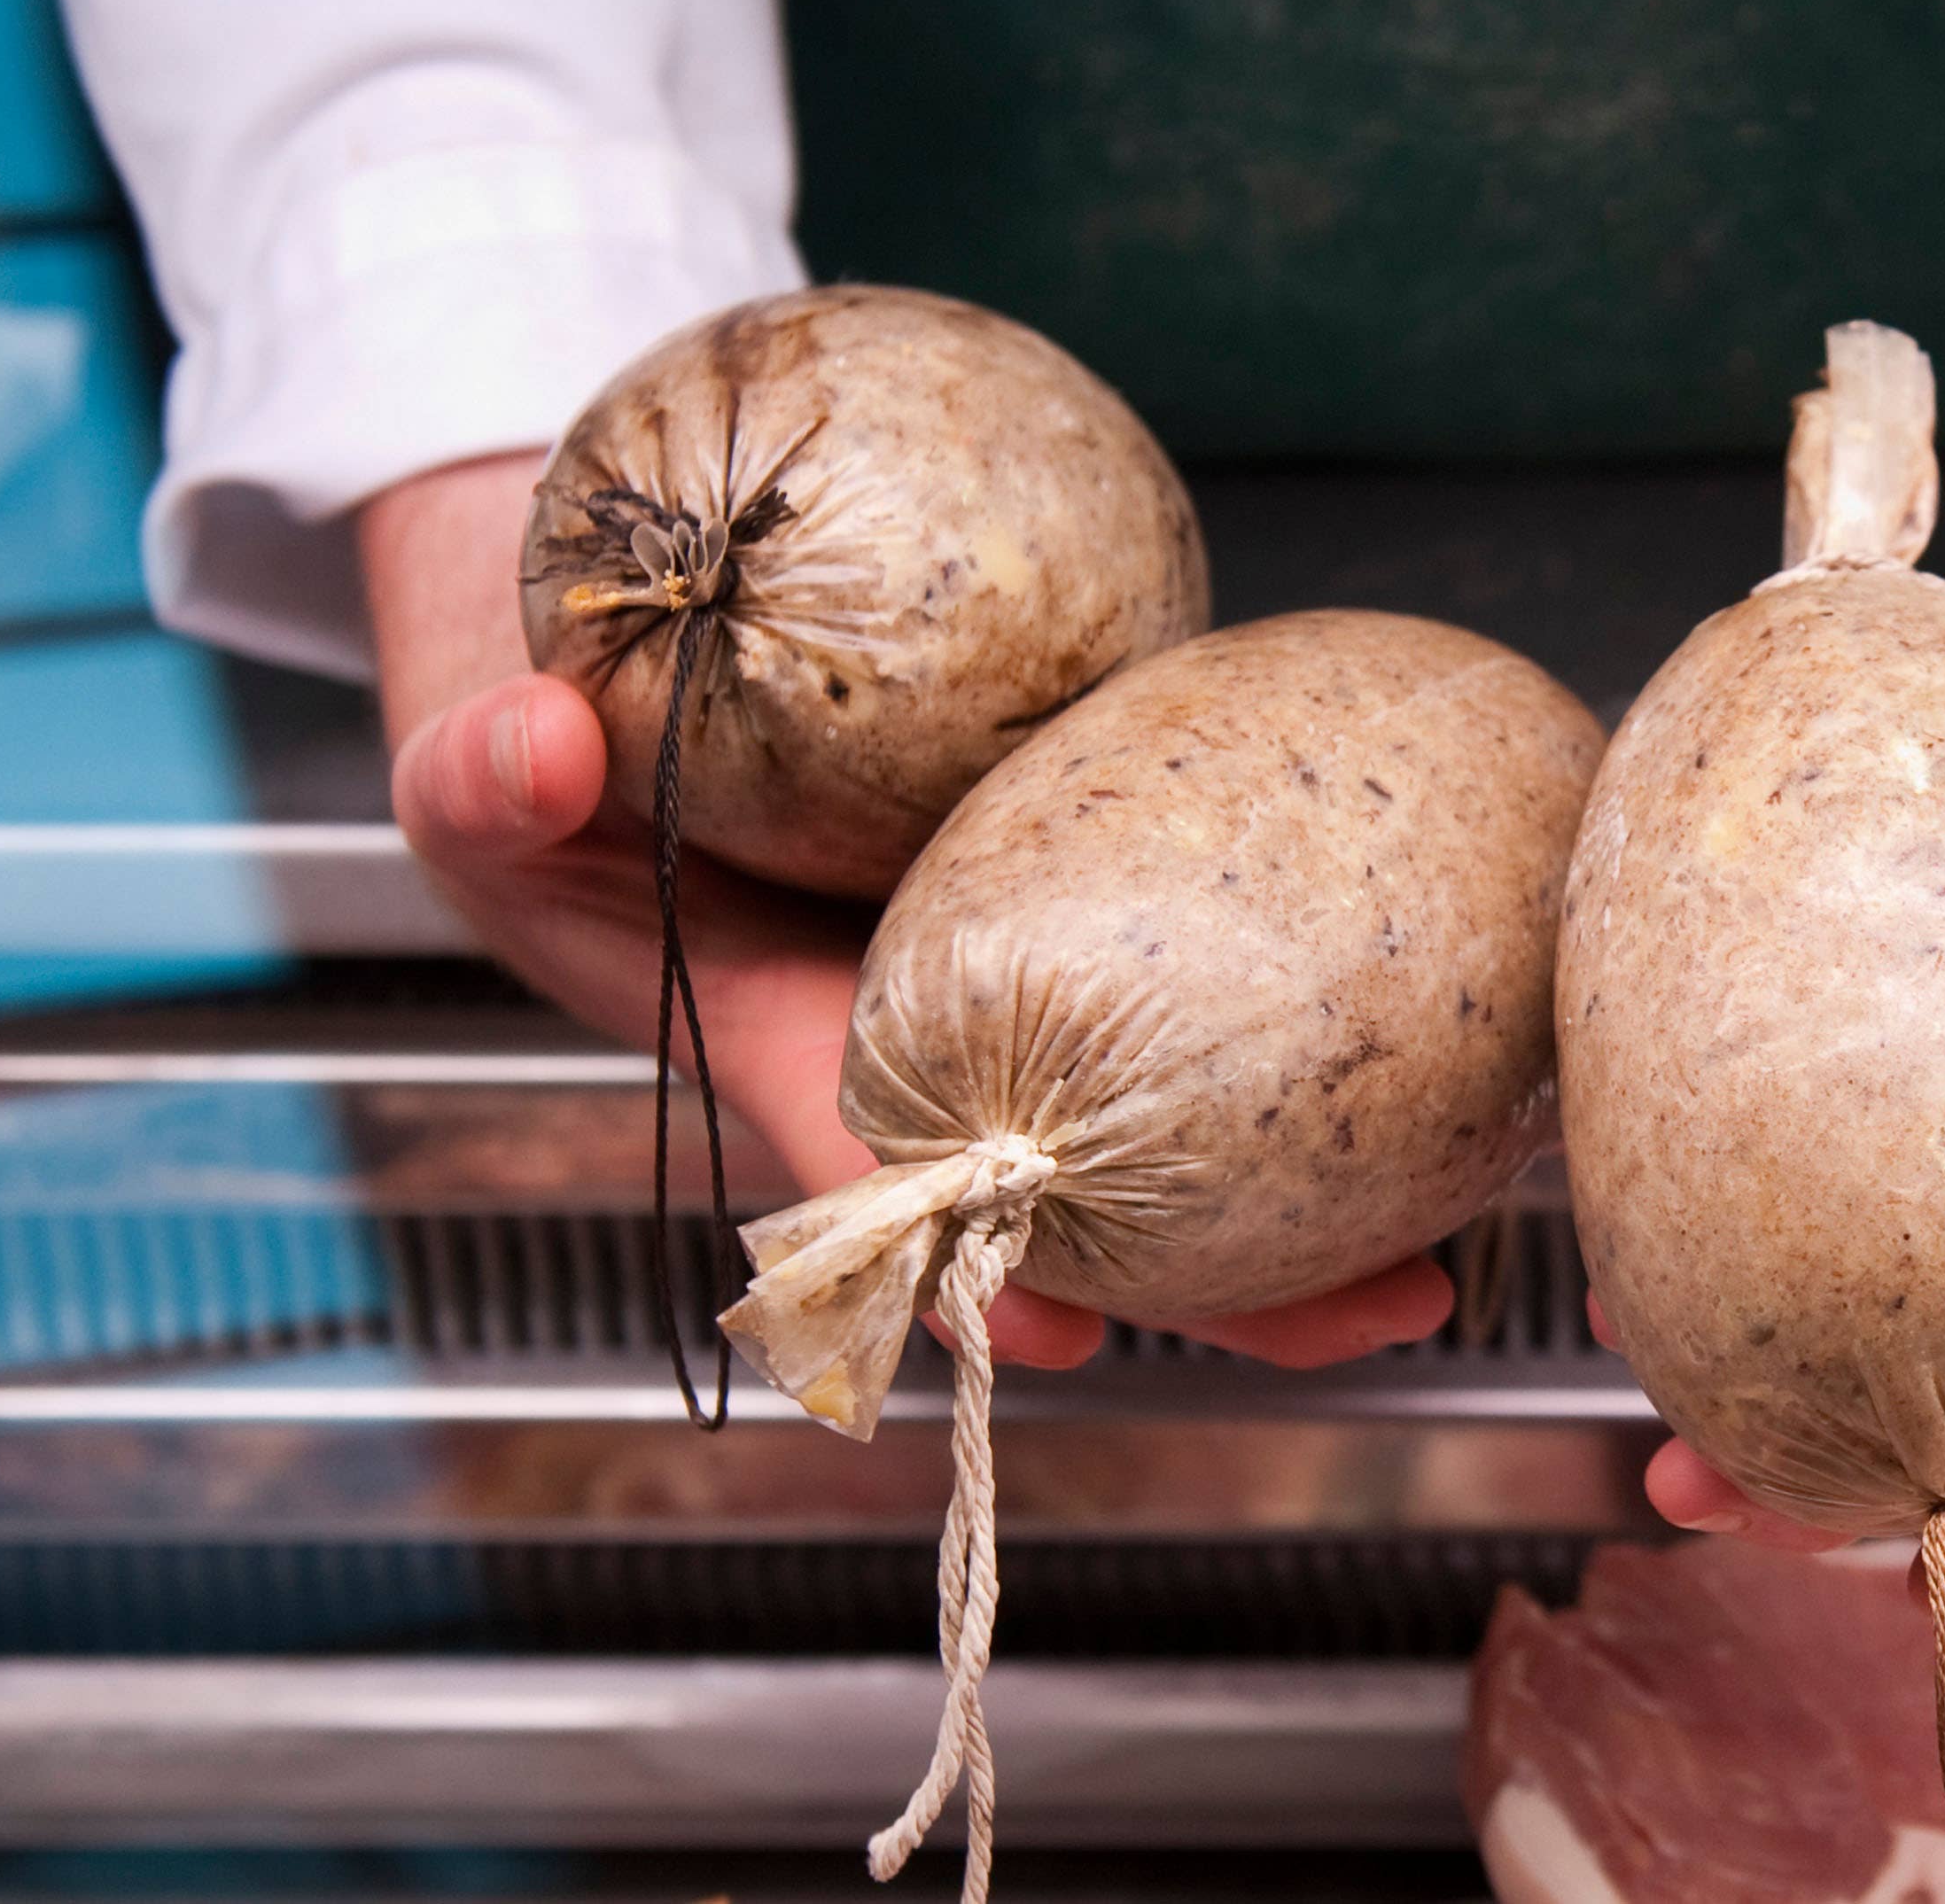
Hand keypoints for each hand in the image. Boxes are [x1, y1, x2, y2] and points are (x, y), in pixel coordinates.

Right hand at [361, 452, 1453, 1371]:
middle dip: (1217, 1271)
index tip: (1052, 1327)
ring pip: (1168, 1093)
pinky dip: (1300, 1003)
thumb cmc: (554, 718)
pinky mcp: (1093, 868)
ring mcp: (1022, 952)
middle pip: (1079, 1183)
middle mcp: (925, 1021)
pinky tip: (1430, 1027)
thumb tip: (531, 748)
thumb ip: (486, 769)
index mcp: (780, 1029)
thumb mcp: (485, 746)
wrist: (634, 617)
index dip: (962, 1257)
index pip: (882, 1164)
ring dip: (1301, 1168)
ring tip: (1459, 1220)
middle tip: (1380, 1306)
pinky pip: (1201, 950)